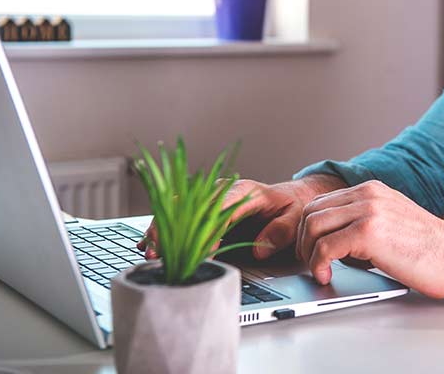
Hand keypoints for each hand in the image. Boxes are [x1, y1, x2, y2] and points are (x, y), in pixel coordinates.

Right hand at [136, 174, 346, 259]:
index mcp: (244, 190)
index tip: (200, 252)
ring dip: (161, 230)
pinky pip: (178, 215)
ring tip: (149, 252)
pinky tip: (148, 244)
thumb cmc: (291, 206)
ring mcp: (210, 198)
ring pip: (178, 210)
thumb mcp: (295, 216)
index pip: (219, 210)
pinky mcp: (204, 208)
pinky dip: (163, 229)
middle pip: (190, 207)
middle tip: (159, 253)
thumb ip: (281, 231)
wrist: (290, 196)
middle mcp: (222, 190)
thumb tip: (261, 249)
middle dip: (172, 230)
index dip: (207, 232)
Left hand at [297, 180, 443, 297]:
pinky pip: (324, 247)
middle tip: (312, 264)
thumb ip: (365, 223)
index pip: (321, 203)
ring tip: (320, 271)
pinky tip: (328, 277)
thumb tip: (335, 243)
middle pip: (311, 212)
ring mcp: (368, 211)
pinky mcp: (369, 232)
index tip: (312, 251)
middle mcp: (367, 195)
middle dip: (303, 241)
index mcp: (372, 190)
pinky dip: (318, 265)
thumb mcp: (393, 223)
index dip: (309, 230)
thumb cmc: (432, 250)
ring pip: (312, 226)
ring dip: (308, 253)